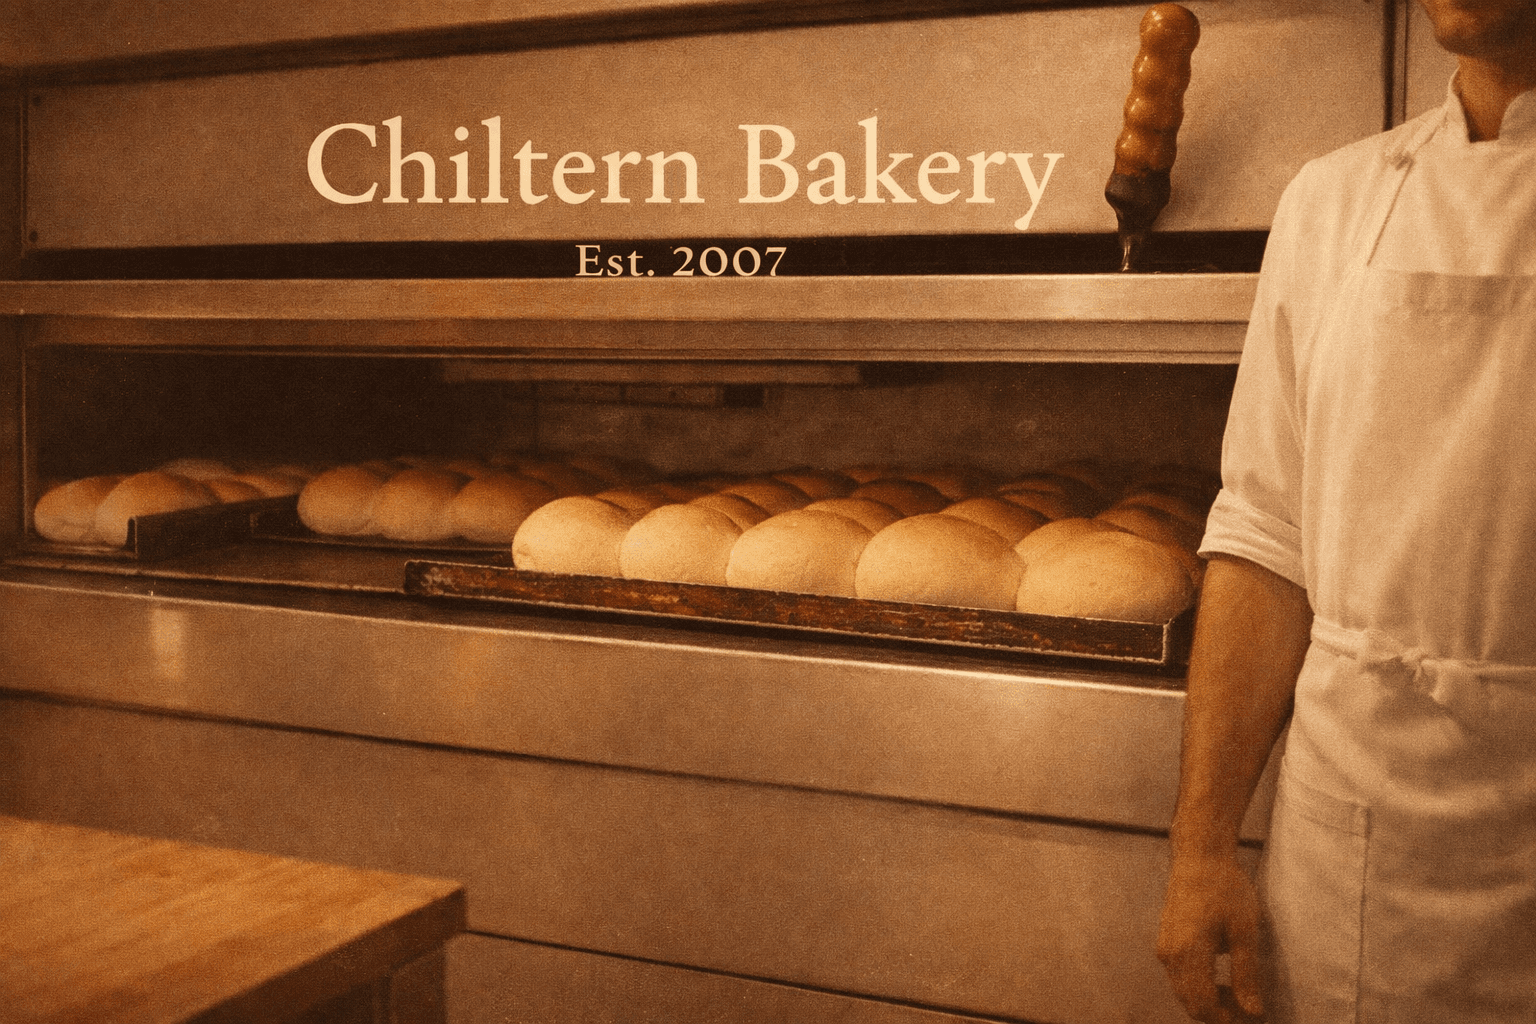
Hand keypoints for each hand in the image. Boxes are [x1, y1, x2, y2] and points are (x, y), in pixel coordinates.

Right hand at [1157, 853, 1266, 1022]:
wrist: (1199, 857)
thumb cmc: (1225, 889)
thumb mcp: (1245, 932)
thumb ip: (1246, 975)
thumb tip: (1253, 1011)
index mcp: (1189, 953)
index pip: (1202, 1005)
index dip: (1226, 1020)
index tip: (1250, 1018)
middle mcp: (1169, 955)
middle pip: (1190, 1003)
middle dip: (1218, 1013)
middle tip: (1247, 1009)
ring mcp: (1164, 948)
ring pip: (1183, 991)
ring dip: (1208, 1001)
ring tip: (1237, 993)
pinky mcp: (1165, 941)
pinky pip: (1179, 976)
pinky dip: (1198, 986)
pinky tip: (1220, 977)